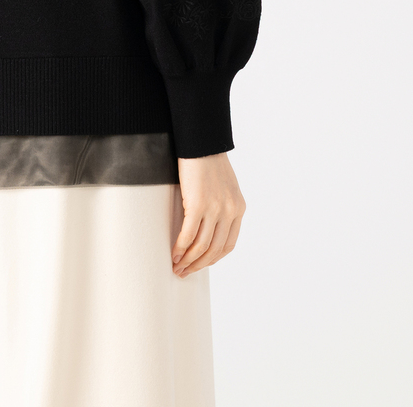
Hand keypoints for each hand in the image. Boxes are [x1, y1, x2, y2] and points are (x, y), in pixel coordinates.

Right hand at [171, 152, 244, 276]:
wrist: (202, 141)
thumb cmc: (209, 160)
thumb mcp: (225, 186)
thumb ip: (222, 205)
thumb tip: (208, 225)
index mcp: (239, 208)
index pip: (228, 245)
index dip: (212, 258)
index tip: (200, 264)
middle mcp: (230, 212)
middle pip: (214, 250)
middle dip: (198, 264)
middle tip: (185, 272)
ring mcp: (215, 209)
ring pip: (201, 246)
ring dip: (188, 260)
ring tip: (177, 267)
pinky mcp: (198, 204)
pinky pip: (188, 234)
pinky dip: (180, 248)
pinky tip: (174, 253)